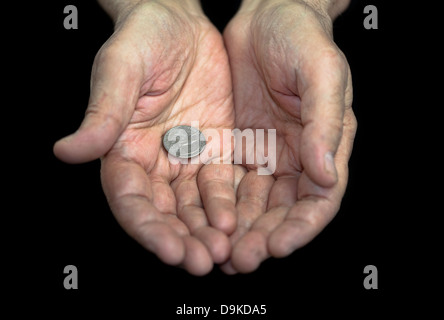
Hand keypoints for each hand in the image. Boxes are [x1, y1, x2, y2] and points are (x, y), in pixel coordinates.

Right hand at [54, 0, 235, 274]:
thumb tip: (68, 150)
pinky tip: (238, 221)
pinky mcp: (213, 150)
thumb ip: (103, 114)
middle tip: (202, 261)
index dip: (148, 228)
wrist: (179, 22)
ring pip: (194, 206)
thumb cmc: (143, 39)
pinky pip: (221, 185)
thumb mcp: (120, 70)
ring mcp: (185, 158)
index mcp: (124, 149)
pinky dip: (228, 206)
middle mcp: (154, 162)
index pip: (131, 200)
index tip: (169, 249)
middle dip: (182, 239)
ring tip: (224, 250)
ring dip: (207, 231)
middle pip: (164, 212)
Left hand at [222, 0, 356, 272]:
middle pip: (283, 211)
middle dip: (264, 237)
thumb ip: (326, 123)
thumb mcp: (322, 71)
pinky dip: (221, 205)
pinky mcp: (240, 145)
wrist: (267, 13)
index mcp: (325, 143)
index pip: (319, 200)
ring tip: (221, 251)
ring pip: (255, 204)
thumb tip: (326, 174)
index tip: (278, 246)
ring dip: (241, 229)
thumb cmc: (302, 36)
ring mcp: (267, 152)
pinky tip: (209, 221)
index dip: (301, 228)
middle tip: (242, 259)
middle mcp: (297, 155)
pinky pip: (230, 183)